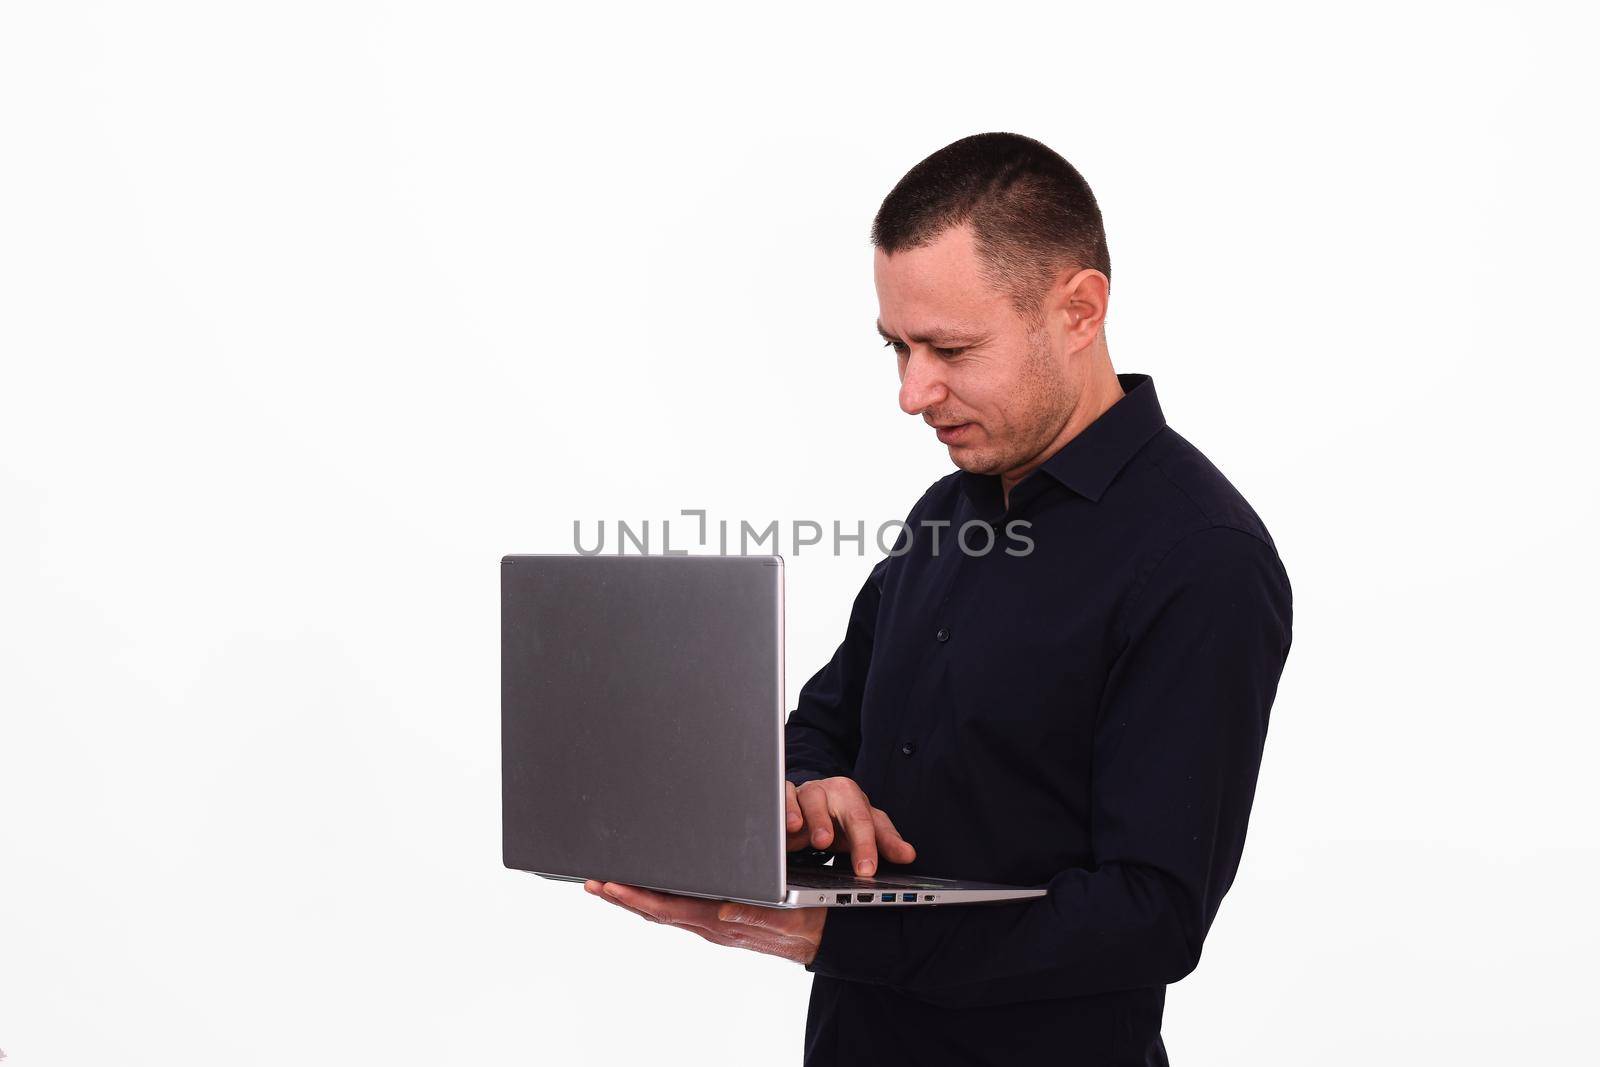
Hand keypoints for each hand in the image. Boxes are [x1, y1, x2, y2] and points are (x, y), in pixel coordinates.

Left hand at [584, 880, 826, 964]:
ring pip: (664, 911)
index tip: (611, 886)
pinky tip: (646, 893)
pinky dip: (655, 901)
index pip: (669, 908)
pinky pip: (678, 911)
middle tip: (593, 883)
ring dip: (634, 899)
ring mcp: (713, 923)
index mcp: (722, 919)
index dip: (636, 897)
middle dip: (623, 897)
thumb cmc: (809, 918)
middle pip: (657, 910)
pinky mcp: (718, 920)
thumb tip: (725, 910)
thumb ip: (755, 913)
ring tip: (607, 886)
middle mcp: (712, 923)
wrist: (824, 934)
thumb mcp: (788, 913)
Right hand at [786, 776, 915, 875]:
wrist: (804, 804)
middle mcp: (834, 792)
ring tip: (821, 841)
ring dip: (818, 819)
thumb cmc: (835, 818)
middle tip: (859, 864)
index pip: (868, 823)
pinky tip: (791, 826)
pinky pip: (785, 796)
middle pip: (849, 810)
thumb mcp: (861, 830)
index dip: (870, 847)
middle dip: (856, 838)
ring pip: (814, 798)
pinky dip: (788, 809)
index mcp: (855, 799)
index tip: (869, 870)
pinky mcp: (785, 795)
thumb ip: (885, 842)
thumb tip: (908, 855)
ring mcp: (809, 792)